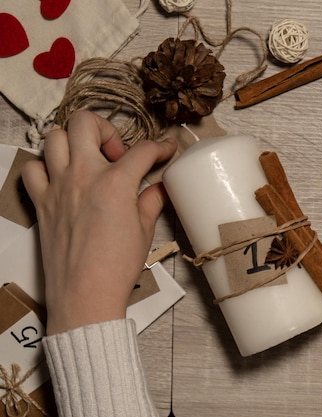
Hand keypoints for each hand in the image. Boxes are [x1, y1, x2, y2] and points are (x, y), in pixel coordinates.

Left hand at [22, 111, 176, 334]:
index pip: (143, 150)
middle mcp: (83, 176)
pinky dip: (45, 166)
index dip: (161, 146)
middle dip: (107, 129)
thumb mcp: (144, 231)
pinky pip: (33, 168)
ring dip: (74, 142)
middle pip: (87, 123)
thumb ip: (151, 201)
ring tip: (89, 161)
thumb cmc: (118, 266)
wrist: (85, 296)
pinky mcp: (41, 202)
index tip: (167, 149)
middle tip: (118, 153)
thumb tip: (160, 187)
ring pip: (55, 137)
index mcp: (115, 183)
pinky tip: (62, 179)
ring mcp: (57, 186)